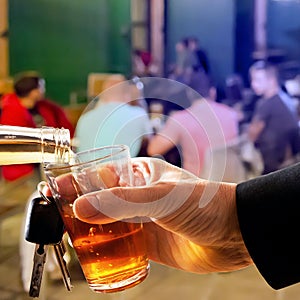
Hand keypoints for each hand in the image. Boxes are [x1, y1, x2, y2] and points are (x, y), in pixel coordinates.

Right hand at [73, 157, 251, 273]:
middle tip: (58, 215)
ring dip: (91, 230)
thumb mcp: (160, 197)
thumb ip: (120, 202)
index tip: (57, 187)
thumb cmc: (203, 203)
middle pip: (102, 199)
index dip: (79, 180)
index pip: (103, 173)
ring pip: (109, 223)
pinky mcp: (149, 241)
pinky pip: (122, 244)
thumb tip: (79, 207)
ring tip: (71, 237)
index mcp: (141, 175)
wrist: (233, 234)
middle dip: (80, 206)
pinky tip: (94, 255)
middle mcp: (139, 195)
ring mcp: (143, 219)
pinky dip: (107, 250)